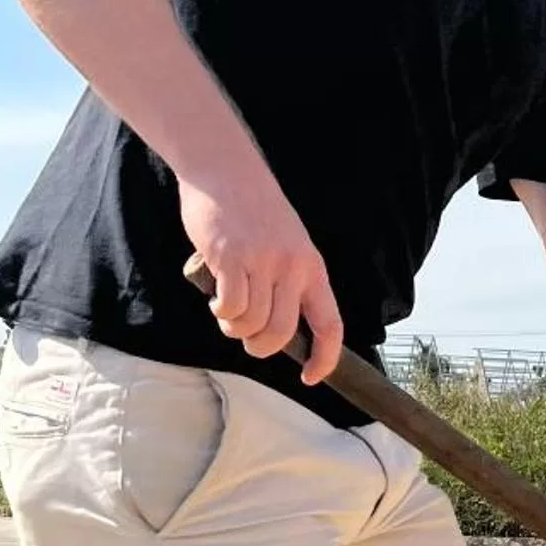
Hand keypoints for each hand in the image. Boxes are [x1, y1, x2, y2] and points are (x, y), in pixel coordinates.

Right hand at [179, 176, 344, 384]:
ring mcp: (261, 262)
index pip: (330, 324)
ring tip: (226, 309)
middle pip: (281, 333)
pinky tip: (215, 297)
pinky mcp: (230, 257)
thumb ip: (287, 282)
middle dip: (260, 348)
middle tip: (246, 338)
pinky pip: (228, 306)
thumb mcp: (287, 244)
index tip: (311, 377)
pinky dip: (220, 310)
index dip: (324, 358)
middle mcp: (291, 267)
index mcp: (312, 268)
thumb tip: (277, 328)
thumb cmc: (253, 210)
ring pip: (250, 323)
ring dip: (233, 326)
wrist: (225, 169)